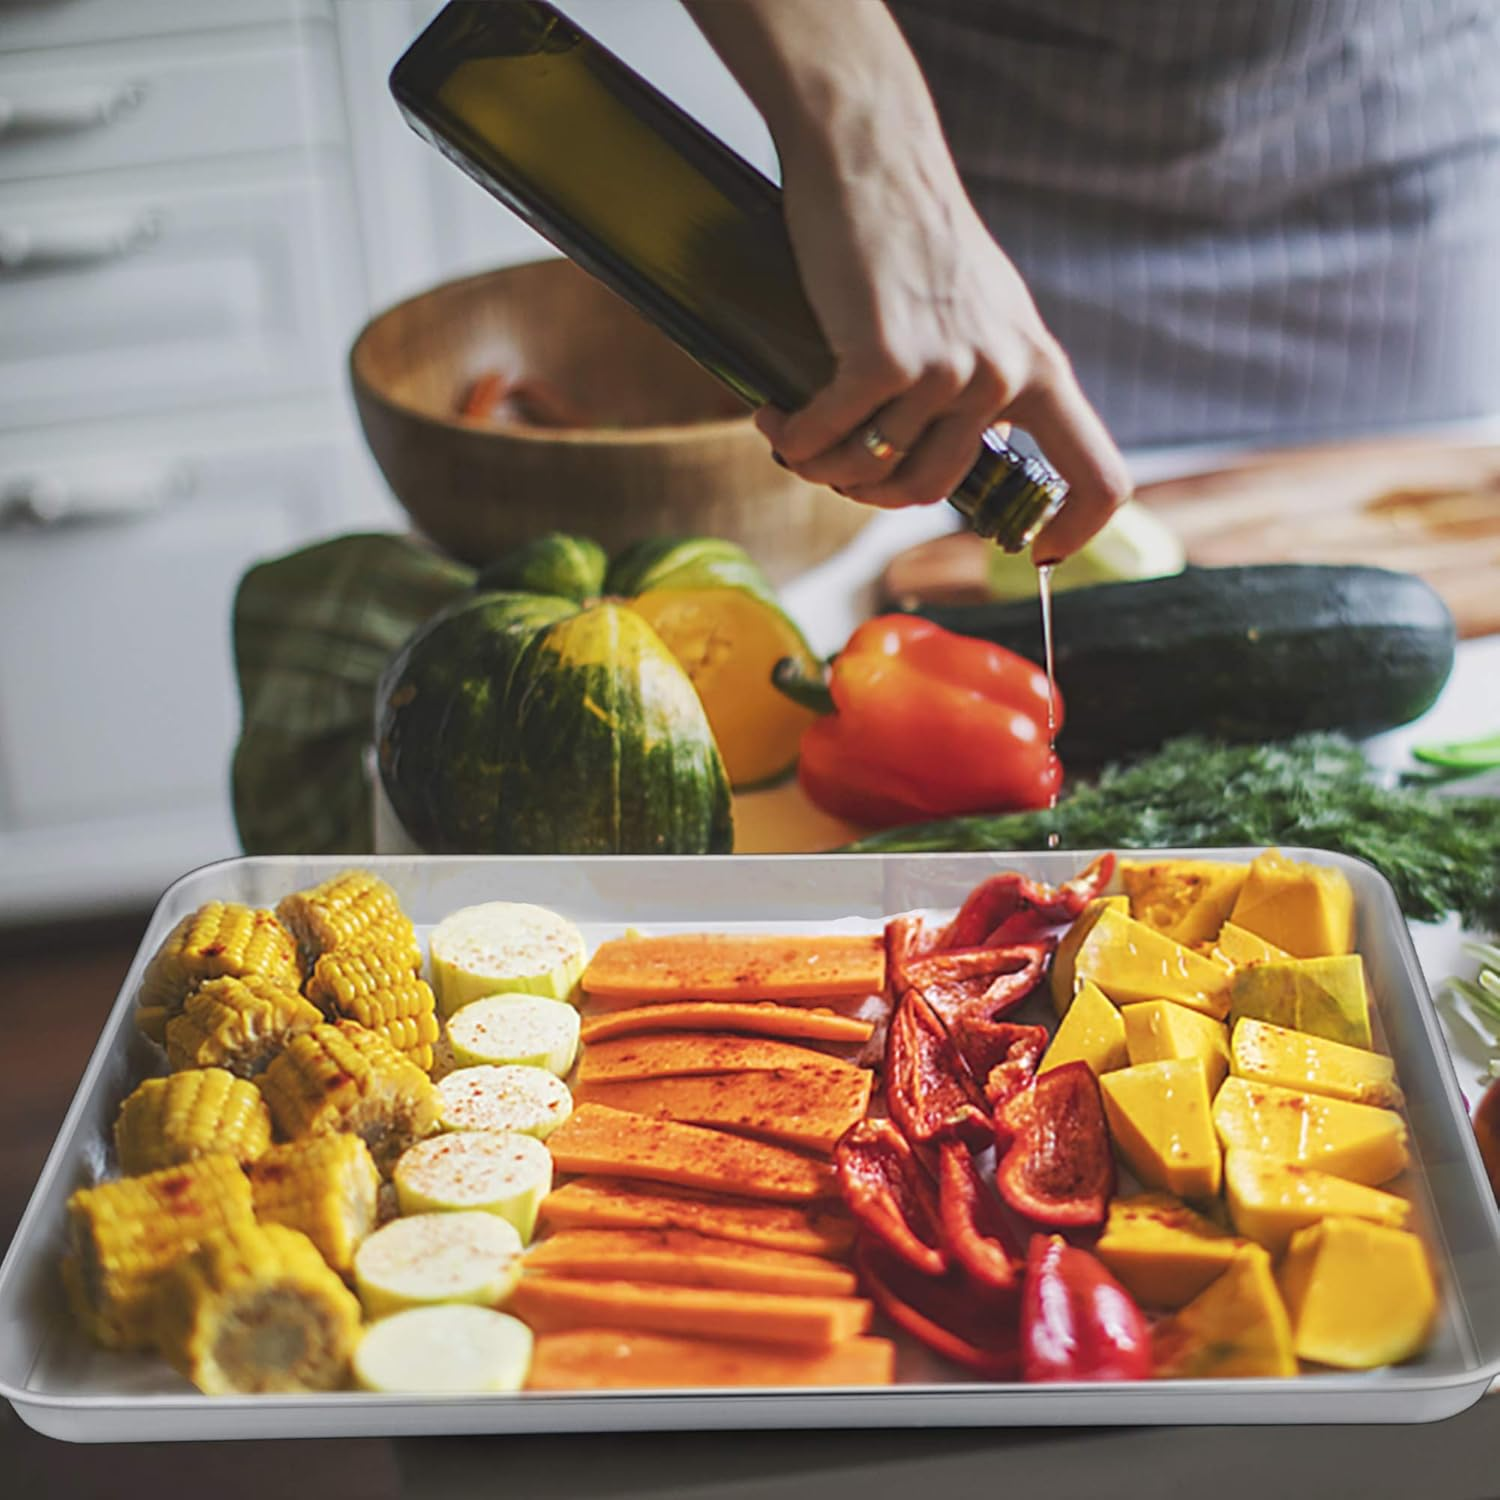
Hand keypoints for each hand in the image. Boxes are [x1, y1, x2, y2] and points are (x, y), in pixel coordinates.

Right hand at [759, 139, 1130, 561]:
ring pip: (876, 470)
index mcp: (1040, 368)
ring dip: (822, 468)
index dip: (1073, 530)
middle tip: (831, 467)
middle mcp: (1004, 375)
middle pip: (932, 492)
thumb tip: (949, 451)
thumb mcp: (981, 311)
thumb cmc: (915, 235)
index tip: (1035, 554)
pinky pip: (830, 436)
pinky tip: (775, 418)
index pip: (1099, 477)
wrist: (872, 154)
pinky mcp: (886, 358)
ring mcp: (948, 370)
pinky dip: (794, 438)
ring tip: (796, 437)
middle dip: (867, 495)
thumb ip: (985, 378)